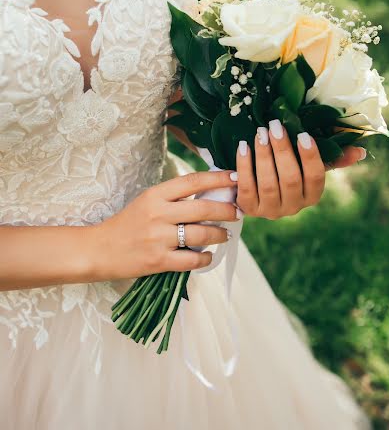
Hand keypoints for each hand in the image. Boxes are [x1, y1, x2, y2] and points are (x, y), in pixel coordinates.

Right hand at [92, 171, 238, 280]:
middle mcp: (158, 214)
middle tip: (238, 211)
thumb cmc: (127, 224)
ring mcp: (158, 238)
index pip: (193, 181)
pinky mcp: (158, 261)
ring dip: (220, 234)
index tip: (235, 178)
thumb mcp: (147, 201)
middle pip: (203, 208)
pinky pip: (192, 260)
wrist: (99, 250)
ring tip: (225, 234)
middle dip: (227, 210)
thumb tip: (208, 193)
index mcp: (155, 195)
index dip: (218, 179)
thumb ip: (173, 197)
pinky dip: (206, 258)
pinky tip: (209, 256)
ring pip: (202, 235)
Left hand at [235, 119, 366, 219]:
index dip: (310, 157)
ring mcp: (270, 210)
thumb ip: (332, 157)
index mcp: (312, 195)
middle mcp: (293, 207)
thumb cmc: (287, 170)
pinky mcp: (249, 209)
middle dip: (282, 150)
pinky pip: (246, 188)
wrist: (255, 190)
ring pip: (268, 183)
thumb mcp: (307, 164)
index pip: (316, 177)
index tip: (303, 135)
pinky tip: (243, 147)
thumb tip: (359, 152)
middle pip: (290, 178)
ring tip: (259, 133)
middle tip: (274, 126)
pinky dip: (244, 166)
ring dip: (263, 155)